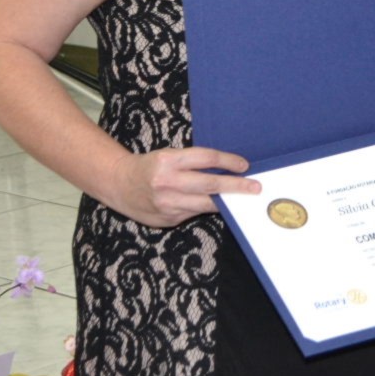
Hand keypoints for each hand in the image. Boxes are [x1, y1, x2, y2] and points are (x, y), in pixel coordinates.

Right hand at [105, 146, 260, 226]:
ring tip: (242, 198)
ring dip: (226, 201)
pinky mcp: (168, 219)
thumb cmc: (150, 166)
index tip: (244, 165)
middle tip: (255, 187)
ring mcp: (168, 204)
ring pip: (205, 204)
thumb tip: (226, 170)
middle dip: (236, 186)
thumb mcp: (169, 156)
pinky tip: (217, 205)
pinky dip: (207, 209)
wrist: (119, 184)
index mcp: (169, 161)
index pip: (206, 158)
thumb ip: (193, 163)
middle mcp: (168, 182)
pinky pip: (195, 213)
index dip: (228, 161)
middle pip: (210, 184)